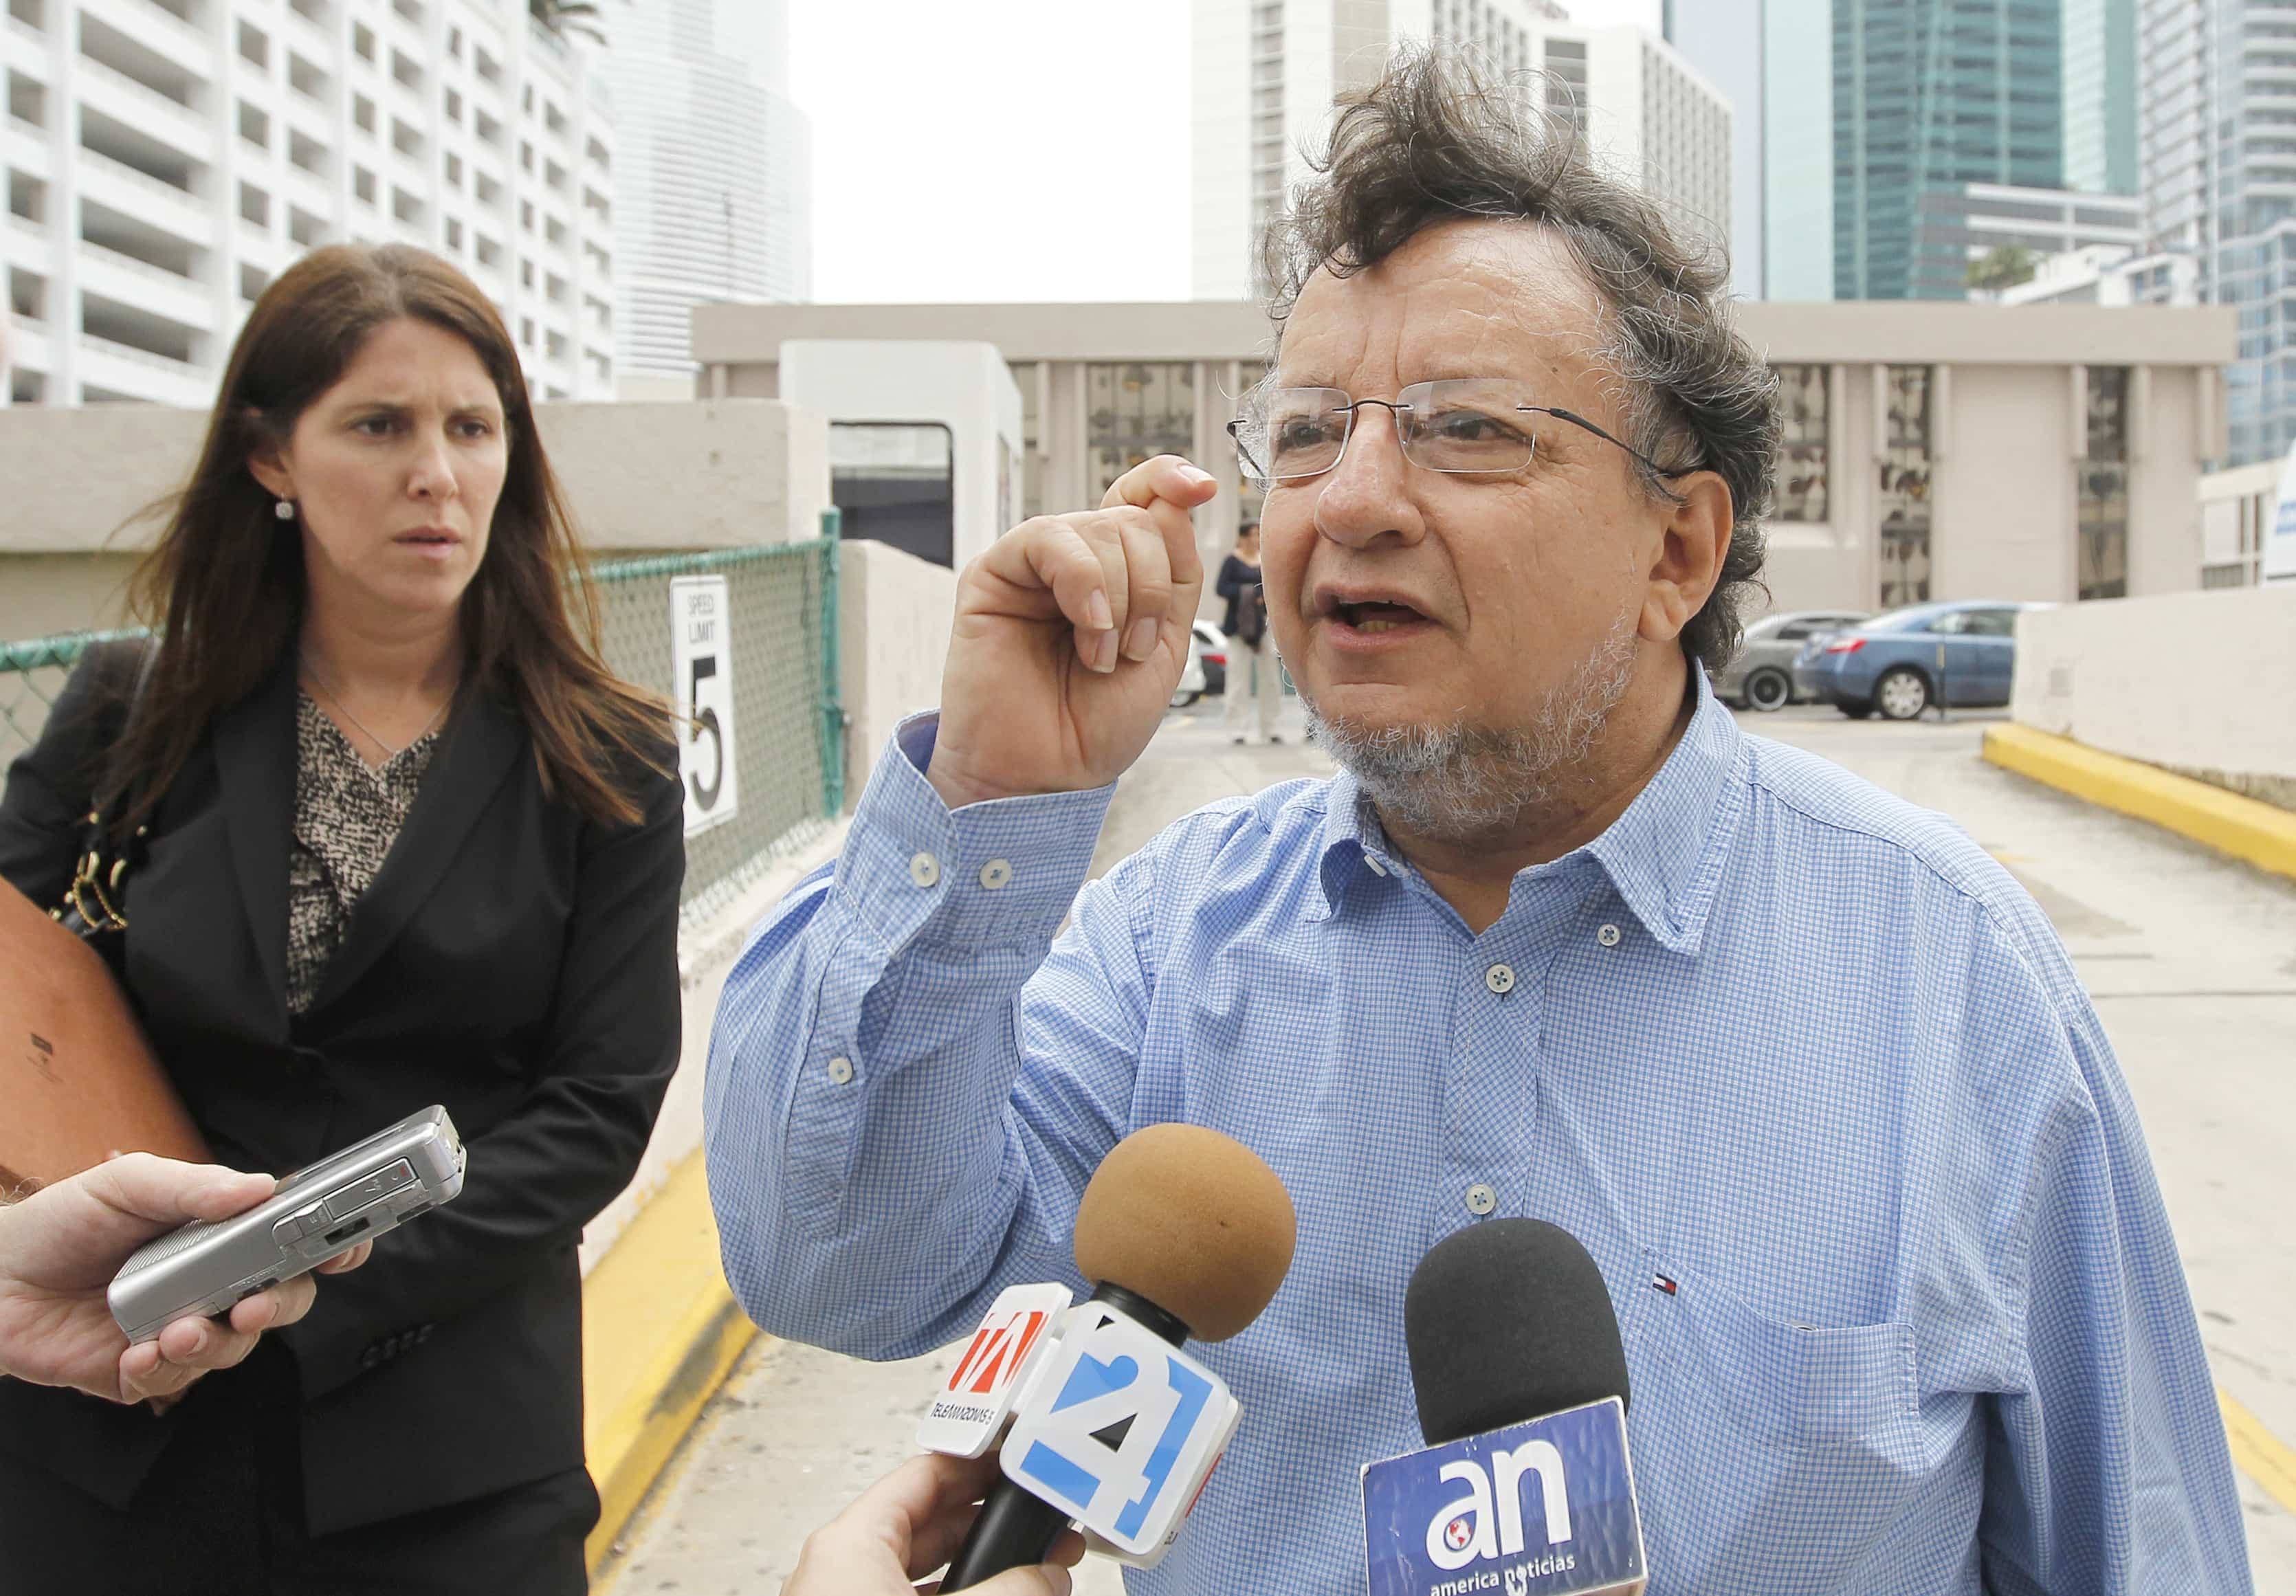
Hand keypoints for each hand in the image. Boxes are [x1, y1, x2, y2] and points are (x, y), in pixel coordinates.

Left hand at [0, 1153, 369, 1405]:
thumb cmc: (54, 1225)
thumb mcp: (125, 1185)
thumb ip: (193, 1186)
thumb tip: (257, 1189)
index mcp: (217, 1233)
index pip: (293, 1237)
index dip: (333, 1244)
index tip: (347, 1247)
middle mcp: (209, 1282)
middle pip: (282, 1301)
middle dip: (280, 1307)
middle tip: (253, 1307)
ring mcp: (181, 1328)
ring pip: (235, 1349)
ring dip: (215, 1344)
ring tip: (176, 1331)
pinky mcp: (143, 1371)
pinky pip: (176, 1383)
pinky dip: (164, 1370)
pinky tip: (138, 1350)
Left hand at [784, 1451, 1082, 1595]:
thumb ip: (1009, 1592)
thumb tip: (1045, 1577)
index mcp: (850, 1544)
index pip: (923, 1477)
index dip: (977, 1468)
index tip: (1020, 1465)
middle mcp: (842, 1570)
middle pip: (927, 1525)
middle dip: (990, 1527)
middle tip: (1040, 1527)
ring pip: (924, 1572)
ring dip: (979, 1570)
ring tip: (1031, 1576)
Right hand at [928, 454, 1216, 807]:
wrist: (1046, 772)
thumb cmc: (1097, 722)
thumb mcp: (1164, 642)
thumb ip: (1174, 571)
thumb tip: (1177, 498)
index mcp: (1118, 571)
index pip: (1143, 497)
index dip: (1170, 480)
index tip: (1203, 488)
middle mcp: (1076, 559)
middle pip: (1136, 520)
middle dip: (1152, 587)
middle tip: (1132, 650)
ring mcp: (1034, 564)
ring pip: (1102, 528)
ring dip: (1121, 599)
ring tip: (1102, 657)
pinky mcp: (993, 572)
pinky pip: (1050, 539)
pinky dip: (1084, 586)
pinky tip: (1086, 634)